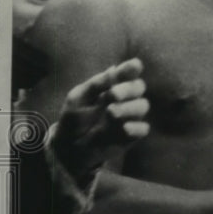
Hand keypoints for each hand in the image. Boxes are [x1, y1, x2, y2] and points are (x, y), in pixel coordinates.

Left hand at [49, 57, 149, 178]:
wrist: (69, 147)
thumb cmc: (74, 118)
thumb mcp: (78, 98)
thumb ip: (96, 85)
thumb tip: (114, 69)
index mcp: (112, 85)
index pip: (128, 72)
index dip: (132, 68)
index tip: (134, 66)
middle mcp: (125, 98)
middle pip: (139, 87)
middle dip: (128, 89)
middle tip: (112, 95)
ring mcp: (129, 116)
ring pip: (143, 106)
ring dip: (129, 107)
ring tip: (110, 112)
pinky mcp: (132, 135)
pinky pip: (143, 128)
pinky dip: (136, 126)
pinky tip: (124, 128)